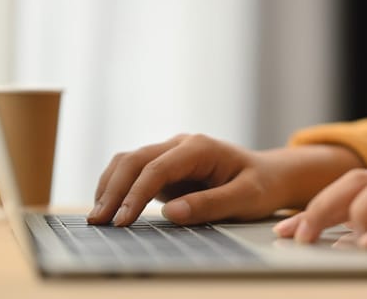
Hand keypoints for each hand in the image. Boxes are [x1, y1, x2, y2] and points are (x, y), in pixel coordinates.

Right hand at [87, 134, 363, 225]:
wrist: (269, 175)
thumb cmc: (261, 186)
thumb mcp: (246, 198)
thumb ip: (211, 204)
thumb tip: (170, 214)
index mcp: (199, 148)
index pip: (157, 167)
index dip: (137, 193)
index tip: (123, 220)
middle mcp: (180, 145)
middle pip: (135, 159)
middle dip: (114, 190)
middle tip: (99, 221)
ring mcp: (171, 154)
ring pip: (129, 162)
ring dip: (110, 186)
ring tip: (97, 217)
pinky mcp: (166, 168)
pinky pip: (135, 173)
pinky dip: (119, 188)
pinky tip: (110, 208)